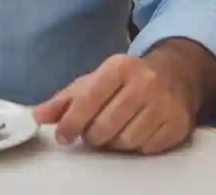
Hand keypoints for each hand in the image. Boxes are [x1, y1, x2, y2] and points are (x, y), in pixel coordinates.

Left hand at [33, 54, 197, 154]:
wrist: (174, 73)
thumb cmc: (127, 78)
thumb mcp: (95, 80)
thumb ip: (65, 99)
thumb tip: (38, 115)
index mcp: (119, 66)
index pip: (89, 99)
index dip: (72, 121)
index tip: (62, 136)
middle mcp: (144, 83)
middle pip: (105, 125)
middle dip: (92, 135)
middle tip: (91, 133)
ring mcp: (164, 104)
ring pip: (126, 141)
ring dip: (113, 143)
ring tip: (113, 131)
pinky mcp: (177, 124)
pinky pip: (146, 149)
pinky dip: (135, 147)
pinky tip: (134, 132)